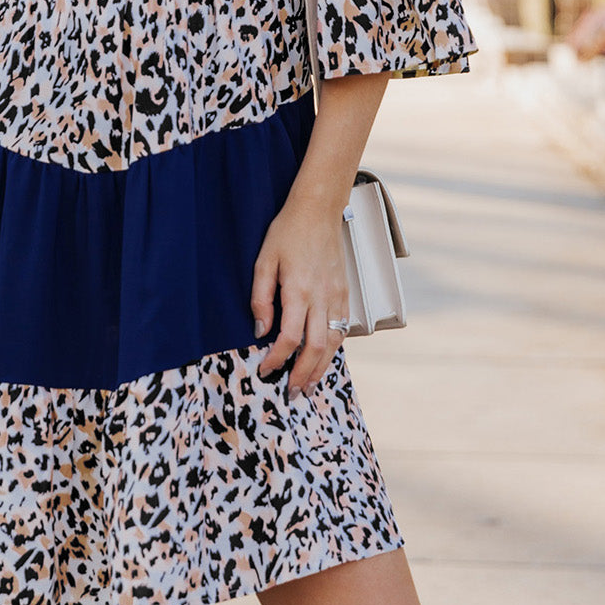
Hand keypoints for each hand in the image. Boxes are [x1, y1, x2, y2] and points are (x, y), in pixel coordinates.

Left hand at [250, 201, 348, 397]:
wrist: (319, 211)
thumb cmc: (287, 232)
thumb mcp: (264, 260)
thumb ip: (260, 298)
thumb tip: (259, 331)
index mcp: (299, 290)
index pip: (290, 338)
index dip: (277, 359)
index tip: (266, 371)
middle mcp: (322, 298)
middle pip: (316, 348)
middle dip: (303, 374)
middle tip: (291, 393)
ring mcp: (337, 296)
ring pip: (333, 343)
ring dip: (321, 368)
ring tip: (308, 386)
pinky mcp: (345, 293)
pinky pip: (342, 329)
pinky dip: (333, 349)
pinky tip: (323, 359)